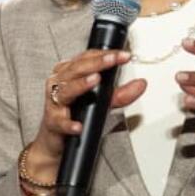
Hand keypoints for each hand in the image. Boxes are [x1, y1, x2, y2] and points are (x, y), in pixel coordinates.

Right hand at [30, 49, 145, 161]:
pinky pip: (60, 122)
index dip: (105, 54)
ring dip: (81, 85)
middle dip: (97, 63)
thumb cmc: (74, 114)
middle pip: (77, 69)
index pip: (87, 58)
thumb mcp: (101, 102)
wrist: (55, 141)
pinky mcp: (53, 123)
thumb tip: (141, 84)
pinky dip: (69, 124)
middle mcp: (59, 84)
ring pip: (66, 90)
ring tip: (95, 80)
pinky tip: (78, 126)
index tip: (123, 55)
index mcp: (69, 73)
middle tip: (113, 60)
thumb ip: (121, 94)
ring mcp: (55, 103)